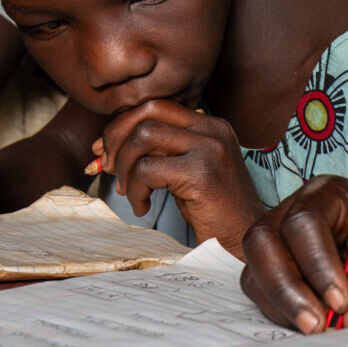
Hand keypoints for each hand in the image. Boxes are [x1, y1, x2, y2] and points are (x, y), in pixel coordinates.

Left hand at [99, 100, 264, 254]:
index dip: (123, 124)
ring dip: (125, 167)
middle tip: (107, 167)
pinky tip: (142, 207)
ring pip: (144, 137)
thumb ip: (160, 150)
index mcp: (211, 125)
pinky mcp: (201, 174)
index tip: (104, 149)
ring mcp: (210, 149)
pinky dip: (135, 190)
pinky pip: (148, 170)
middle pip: (148, 112)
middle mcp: (213, 130)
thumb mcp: (186, 170)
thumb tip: (108, 144)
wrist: (243, 240)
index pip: (156, 106)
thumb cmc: (212, 211)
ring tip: (128, 192)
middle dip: (117, 138)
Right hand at [240, 174, 347, 332]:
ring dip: (283, 306)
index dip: (318, 263)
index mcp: (331, 194)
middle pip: (264, 241)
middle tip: (319, 324)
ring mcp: (279, 242)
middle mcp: (295, 211)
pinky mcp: (273, 272)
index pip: (306, 221)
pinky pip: (260, 294)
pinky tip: (316, 323)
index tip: (342, 301)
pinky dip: (283, 314)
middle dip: (287, 288)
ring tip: (322, 328)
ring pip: (256, 270)